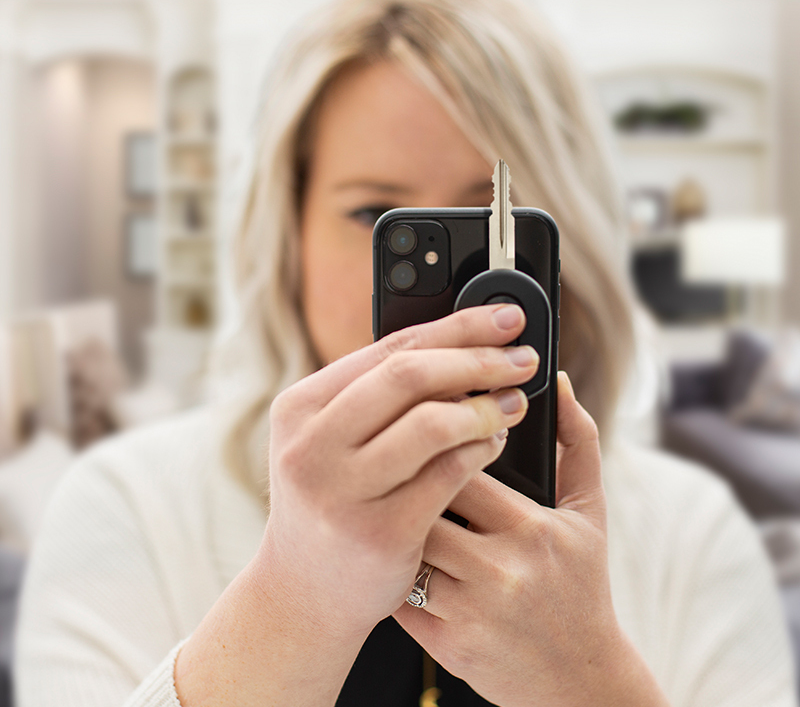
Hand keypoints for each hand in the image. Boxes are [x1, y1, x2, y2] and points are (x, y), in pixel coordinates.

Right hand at [257, 304, 538, 643]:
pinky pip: (447, 475)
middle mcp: (313, 444)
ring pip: (432, 423)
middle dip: (478, 360)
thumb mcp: (330, 440)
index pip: (389, 347)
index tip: (505, 319)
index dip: (456, 327)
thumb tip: (460, 344)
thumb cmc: (331, 500)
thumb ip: (376, 395)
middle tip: (523, 359)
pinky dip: (481, 450)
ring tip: (515, 402)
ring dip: (485, 406)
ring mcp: (343, 491)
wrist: (301, 593)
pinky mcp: (379, 533)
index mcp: (299, 406)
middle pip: (410, 376)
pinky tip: (496, 442)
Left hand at [395, 373, 668, 706]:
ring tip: (386, 502)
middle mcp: (500, 569)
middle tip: (393, 461)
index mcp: (532, 528)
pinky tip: (389, 550)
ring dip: (389, 521)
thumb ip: (578, 441)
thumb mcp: (590, 511)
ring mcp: (470, 611)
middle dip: (405, 478)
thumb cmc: (583, 583)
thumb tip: (560, 380)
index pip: (461, 464)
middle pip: (423, 502)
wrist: (581, 680)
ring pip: (404, 546)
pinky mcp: (447, 645)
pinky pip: (398, 594)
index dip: (436, 443)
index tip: (426, 431)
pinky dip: (388, 567)